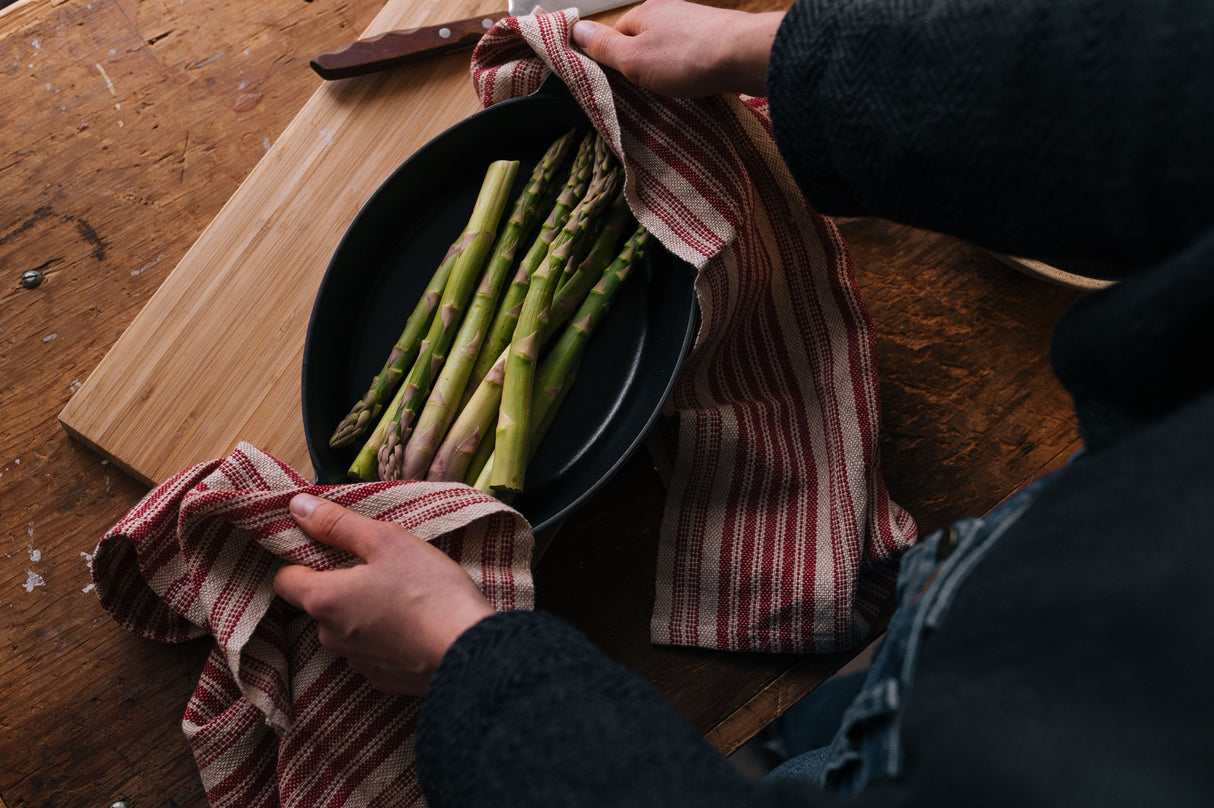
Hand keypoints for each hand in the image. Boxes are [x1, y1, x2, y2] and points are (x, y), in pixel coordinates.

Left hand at [273, 493, 493, 696]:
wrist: (468, 652)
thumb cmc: (428, 590)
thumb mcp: (387, 541)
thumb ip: (338, 523)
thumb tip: (296, 506)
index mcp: (324, 599)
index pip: (285, 579)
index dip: (302, 560)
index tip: (331, 549)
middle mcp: (330, 636)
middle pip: (320, 603)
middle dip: (342, 585)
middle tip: (381, 568)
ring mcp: (356, 662)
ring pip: (346, 628)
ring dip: (364, 612)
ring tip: (404, 597)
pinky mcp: (381, 679)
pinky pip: (371, 651)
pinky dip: (384, 638)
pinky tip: (413, 626)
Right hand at [571, 0, 783, 97]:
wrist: (744, 56)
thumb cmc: (686, 58)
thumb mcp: (633, 58)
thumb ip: (604, 47)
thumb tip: (575, 29)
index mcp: (645, 12)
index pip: (616, 34)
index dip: (612, 59)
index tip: (616, 81)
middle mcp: (669, 11)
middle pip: (643, 42)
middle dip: (642, 66)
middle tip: (645, 90)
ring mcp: (695, 23)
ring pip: (669, 50)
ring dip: (668, 70)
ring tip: (672, 90)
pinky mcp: (715, 38)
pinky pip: (692, 56)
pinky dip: (689, 71)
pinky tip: (694, 84)